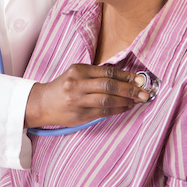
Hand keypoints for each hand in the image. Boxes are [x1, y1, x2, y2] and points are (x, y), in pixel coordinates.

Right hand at [25, 64, 149, 128]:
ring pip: (107, 100)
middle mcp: (77, 84)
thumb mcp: (76, 74)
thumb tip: (125, 78)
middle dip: (130, 89)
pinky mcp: (80, 115)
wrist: (42, 104)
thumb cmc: (63, 87)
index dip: (126, 76)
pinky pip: (103, 112)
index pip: (107, 72)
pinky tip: (126, 107)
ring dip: (126, 101)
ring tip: (137, 101)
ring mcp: (78, 101)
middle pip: (109, 86)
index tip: (139, 79)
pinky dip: (117, 109)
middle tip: (144, 92)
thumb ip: (96, 75)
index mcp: (78, 71)